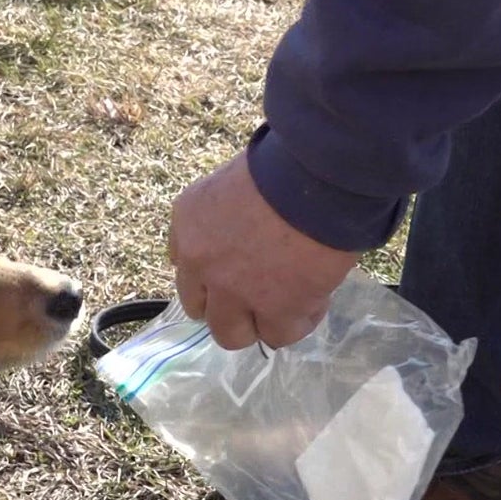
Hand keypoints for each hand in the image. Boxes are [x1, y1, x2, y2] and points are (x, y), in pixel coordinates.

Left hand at [169, 151, 360, 349]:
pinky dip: (297, 322)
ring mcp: (234, 292)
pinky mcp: (274, 310)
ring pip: (233, 334)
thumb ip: (225, 214)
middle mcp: (201, 263)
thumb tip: (241, 234)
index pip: (184, 270)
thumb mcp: (234, 179)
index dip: (211, 279)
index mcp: (188, 223)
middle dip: (229, 308)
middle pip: (201, 311)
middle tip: (260, 296)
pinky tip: (314, 300)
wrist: (316, 179)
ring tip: (287, 304)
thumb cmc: (283, 164)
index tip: (233, 275)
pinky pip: (279, 335)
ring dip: (258, 323)